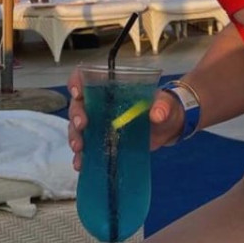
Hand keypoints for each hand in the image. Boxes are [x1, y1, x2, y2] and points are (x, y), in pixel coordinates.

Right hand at [66, 70, 184, 170]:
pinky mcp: (102, 141)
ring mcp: (99, 124)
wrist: (168, 129)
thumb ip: (163, 105)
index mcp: (112, 87)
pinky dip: (82, 156)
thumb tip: (158, 114)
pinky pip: (87, 147)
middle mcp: (100, 104)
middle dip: (75, 115)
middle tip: (82, 126)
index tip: (78, 94)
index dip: (77, 82)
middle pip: (78, 105)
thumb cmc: (164, 107)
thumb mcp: (166, 103)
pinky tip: (81, 164)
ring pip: (77, 127)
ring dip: (75, 137)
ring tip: (80, 149)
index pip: (86, 77)